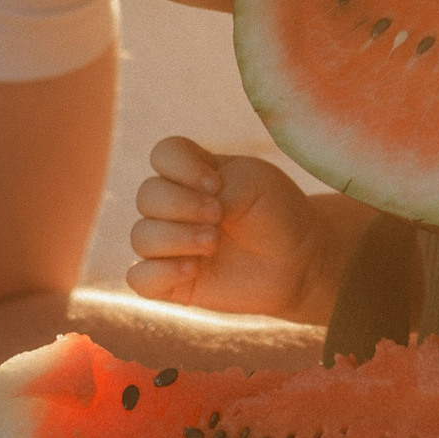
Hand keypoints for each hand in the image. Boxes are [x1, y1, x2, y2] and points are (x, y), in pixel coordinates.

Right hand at [126, 137, 338, 319]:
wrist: (299, 259)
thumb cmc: (275, 212)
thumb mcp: (253, 185)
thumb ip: (217, 189)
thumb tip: (186, 218)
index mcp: (192, 172)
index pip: (162, 155)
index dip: (182, 167)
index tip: (217, 182)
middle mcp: (174, 206)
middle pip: (147, 196)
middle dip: (181, 205)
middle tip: (219, 215)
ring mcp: (169, 245)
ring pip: (140, 237)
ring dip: (175, 237)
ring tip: (213, 243)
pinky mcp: (171, 283)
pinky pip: (139, 279)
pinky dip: (160, 272)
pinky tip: (194, 269)